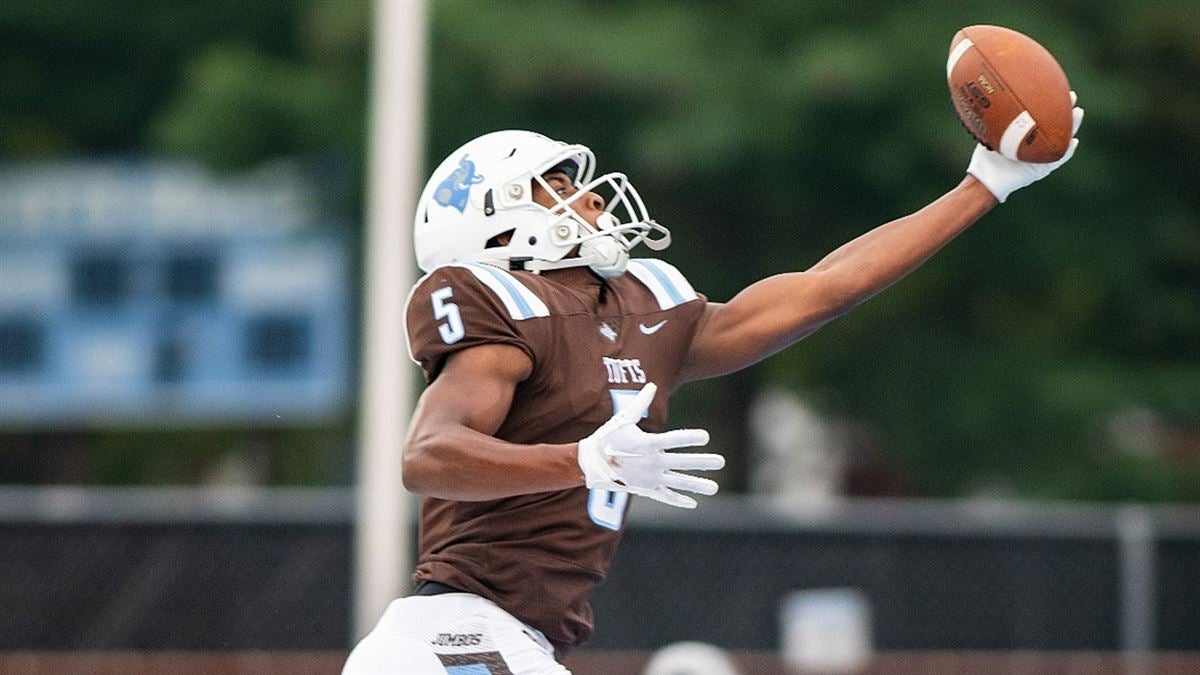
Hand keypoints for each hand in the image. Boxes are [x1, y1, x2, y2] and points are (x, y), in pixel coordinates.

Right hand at [577, 382, 723, 507]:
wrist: (591, 463)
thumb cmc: (608, 437)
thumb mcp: (623, 418)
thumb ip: (641, 403)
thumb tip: (652, 384)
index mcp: (647, 443)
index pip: (673, 440)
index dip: (690, 438)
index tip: (706, 437)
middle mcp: (651, 462)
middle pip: (682, 462)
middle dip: (703, 462)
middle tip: (721, 461)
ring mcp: (649, 478)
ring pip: (678, 482)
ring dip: (697, 485)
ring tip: (715, 487)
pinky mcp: (645, 489)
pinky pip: (664, 496)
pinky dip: (678, 500)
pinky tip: (693, 503)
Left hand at [967, 91, 1083, 202]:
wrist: (986, 181)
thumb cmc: (986, 159)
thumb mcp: (990, 137)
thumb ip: (995, 123)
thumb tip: (988, 100)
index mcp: (1027, 137)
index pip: (1043, 118)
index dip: (1050, 105)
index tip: (1054, 88)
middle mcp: (1036, 146)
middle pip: (1056, 126)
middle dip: (1065, 111)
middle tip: (1071, 96)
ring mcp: (1041, 157)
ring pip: (1061, 140)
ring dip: (1071, 127)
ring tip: (1078, 113)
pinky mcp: (1041, 170)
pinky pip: (1058, 159)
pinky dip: (1067, 151)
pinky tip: (1074, 141)